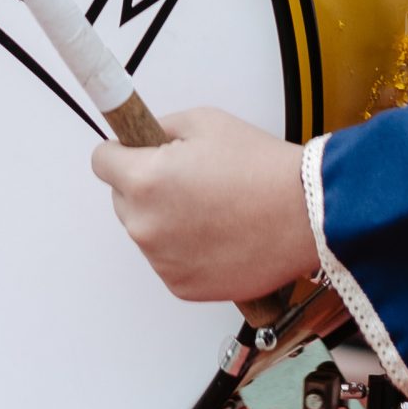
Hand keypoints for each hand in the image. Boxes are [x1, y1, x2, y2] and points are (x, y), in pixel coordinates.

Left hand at [91, 106, 315, 303]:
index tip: (135, 151)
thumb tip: (142, 137)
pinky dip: (184, 249)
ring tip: (212, 207)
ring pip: (147, 230)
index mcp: (144, 180)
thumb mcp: (204, 122)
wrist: (306, 214)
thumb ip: (160, 128)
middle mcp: (145, 226)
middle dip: (145, 186)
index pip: (101, 161)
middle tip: (189, 179)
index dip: (122, 151)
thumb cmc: (262, 168)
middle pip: (122, 199)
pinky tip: (218, 233)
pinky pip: (168, 260)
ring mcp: (163, 261)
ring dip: (165, 219)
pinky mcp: (183, 287)